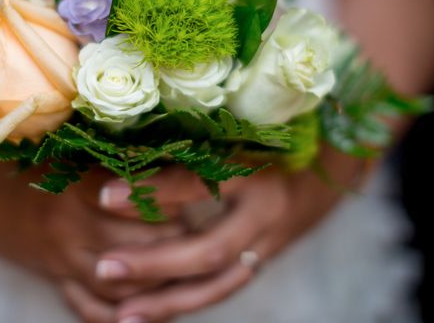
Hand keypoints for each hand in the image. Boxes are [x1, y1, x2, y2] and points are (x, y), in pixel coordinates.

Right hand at [0, 128, 185, 321]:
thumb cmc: (16, 155)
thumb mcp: (61, 144)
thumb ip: (107, 148)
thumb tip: (158, 148)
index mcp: (81, 185)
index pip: (147, 201)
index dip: (178, 198)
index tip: (202, 190)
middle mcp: (76, 226)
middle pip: (145, 247)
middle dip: (178, 244)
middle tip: (203, 232)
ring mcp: (64, 257)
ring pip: (125, 283)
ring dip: (158, 281)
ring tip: (185, 269)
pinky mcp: (54, 275)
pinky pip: (91, 306)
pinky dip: (120, 314)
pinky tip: (144, 312)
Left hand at [90, 147, 365, 321]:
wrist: (331, 162)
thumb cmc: (270, 136)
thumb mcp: (234, 130)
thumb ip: (189, 144)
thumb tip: (127, 152)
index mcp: (253, 167)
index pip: (195, 184)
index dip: (151, 191)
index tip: (102, 195)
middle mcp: (263, 210)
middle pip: (207, 250)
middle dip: (153, 264)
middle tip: (105, 269)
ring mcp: (267, 241)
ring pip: (216, 282)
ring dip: (168, 301)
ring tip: (122, 315)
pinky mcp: (264, 258)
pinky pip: (223, 287)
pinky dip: (188, 302)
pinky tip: (153, 312)